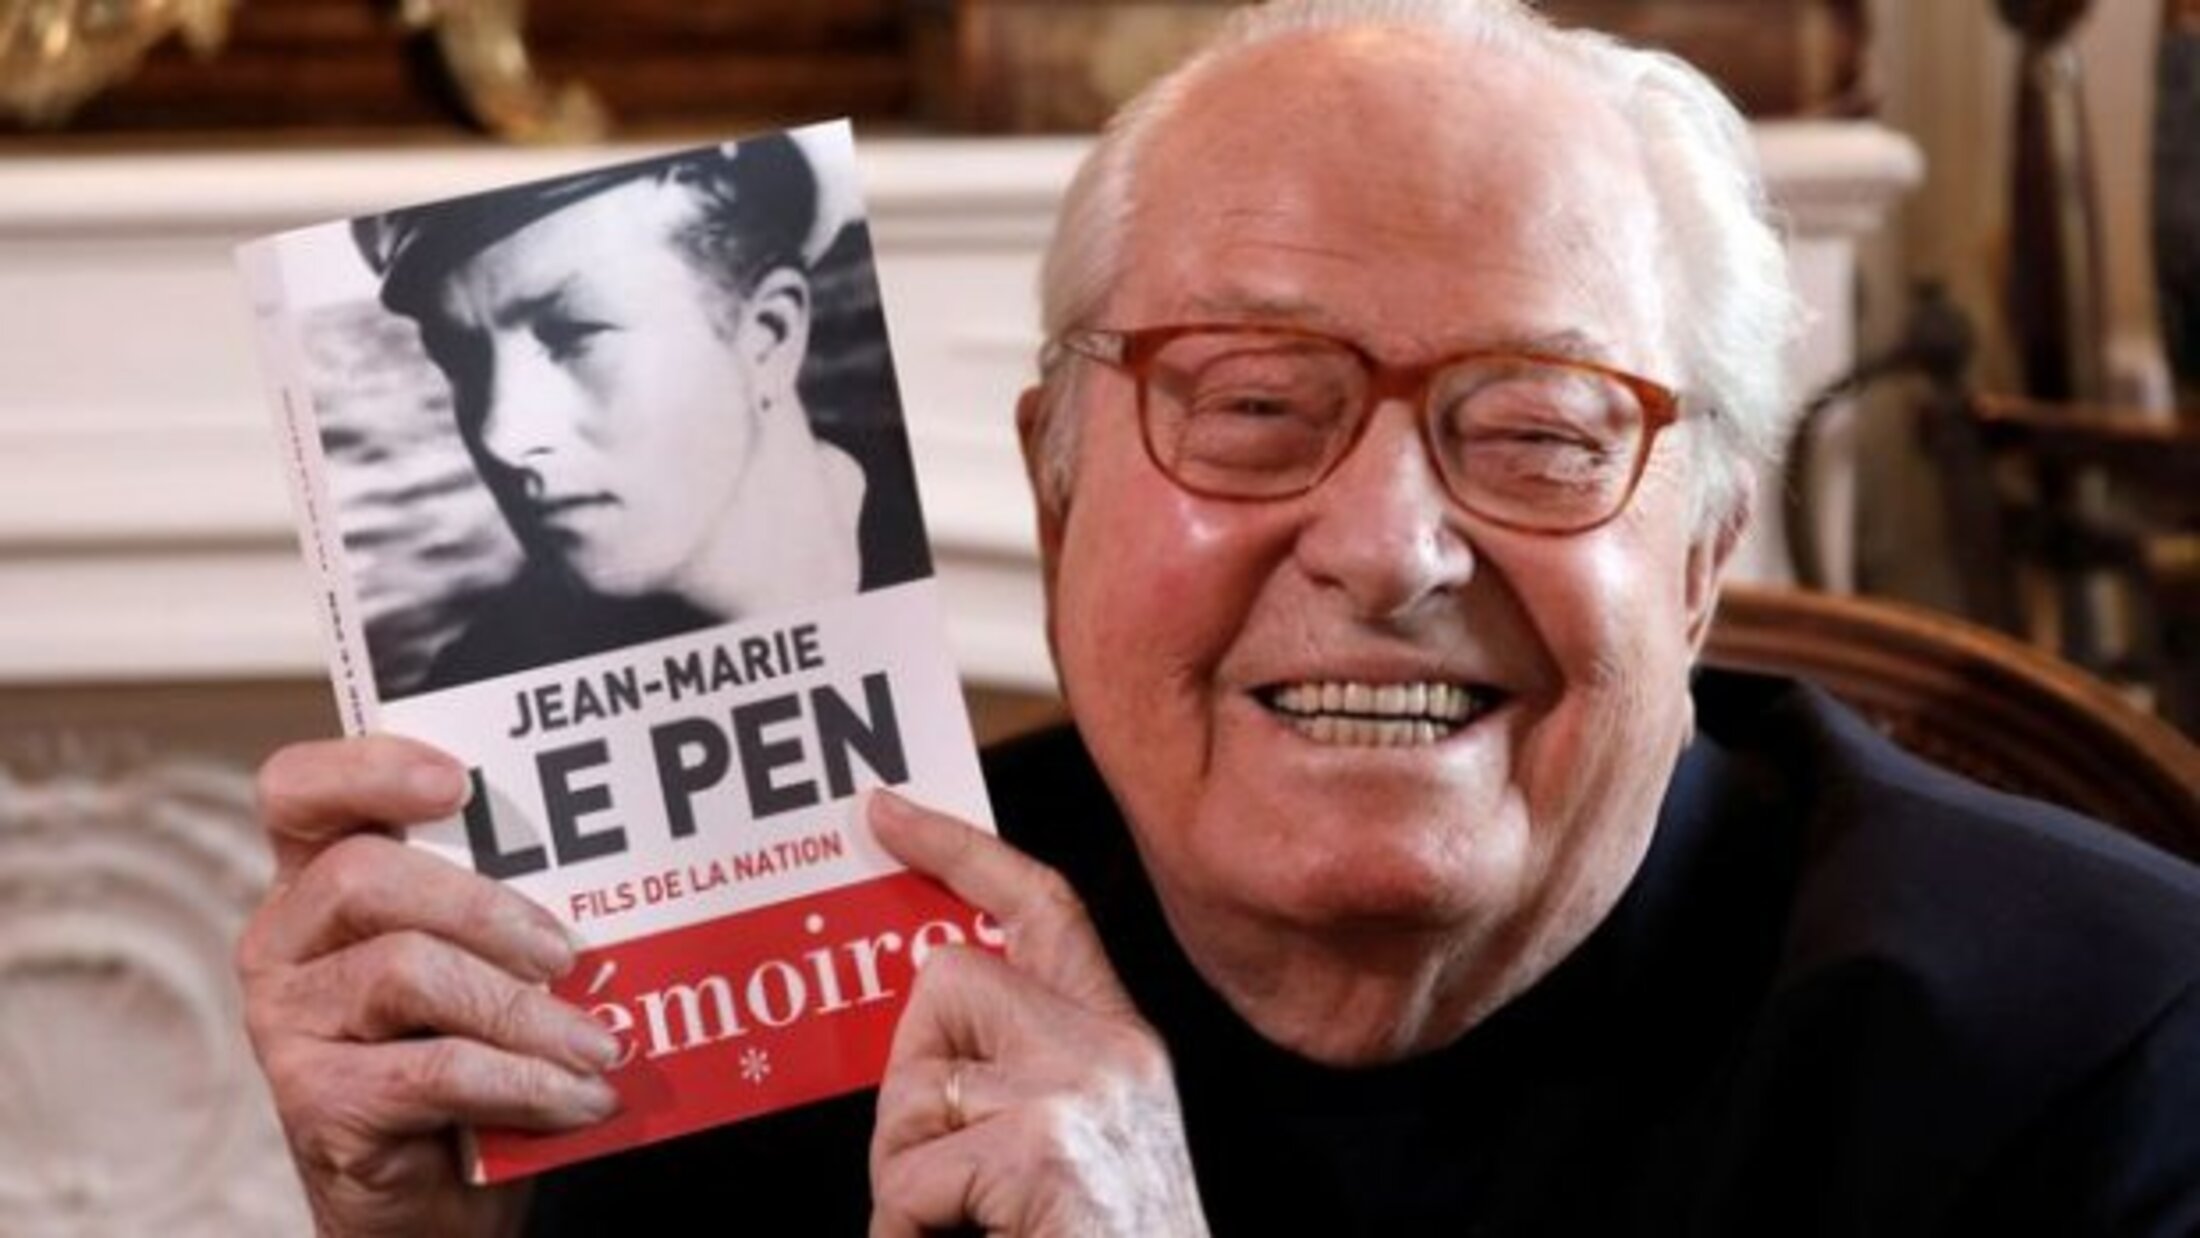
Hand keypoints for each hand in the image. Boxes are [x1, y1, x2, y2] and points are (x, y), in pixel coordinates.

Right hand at [236, 735, 621, 1237]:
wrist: (431, 1188)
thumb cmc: (465, 1046)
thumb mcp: (484, 959)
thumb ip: (505, 901)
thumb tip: (617, 871)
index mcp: (318, 877)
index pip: (299, 790)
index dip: (368, 768)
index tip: (458, 780)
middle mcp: (285, 940)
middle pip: (364, 876)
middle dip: (484, 906)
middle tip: (568, 952)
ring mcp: (288, 1021)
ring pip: (405, 972)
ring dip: (522, 1009)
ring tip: (599, 1044)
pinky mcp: (313, 1100)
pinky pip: (429, 1071)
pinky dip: (521, 1081)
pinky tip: (580, 1096)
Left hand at [866, 791, 1207, 1237]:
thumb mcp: (1072, 1150)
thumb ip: (1016, 1080)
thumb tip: (921, 1050)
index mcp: (1121, 1046)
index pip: (1044, 906)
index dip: (959, 847)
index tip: (884, 812)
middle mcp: (1115, 1051)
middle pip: (948, 976)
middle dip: (906, 1080)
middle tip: (930, 1179)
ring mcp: (1086, 1093)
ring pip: (918, 1083)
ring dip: (903, 1175)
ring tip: (955, 1231)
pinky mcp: (1048, 1149)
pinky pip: (912, 1171)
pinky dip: (908, 1227)